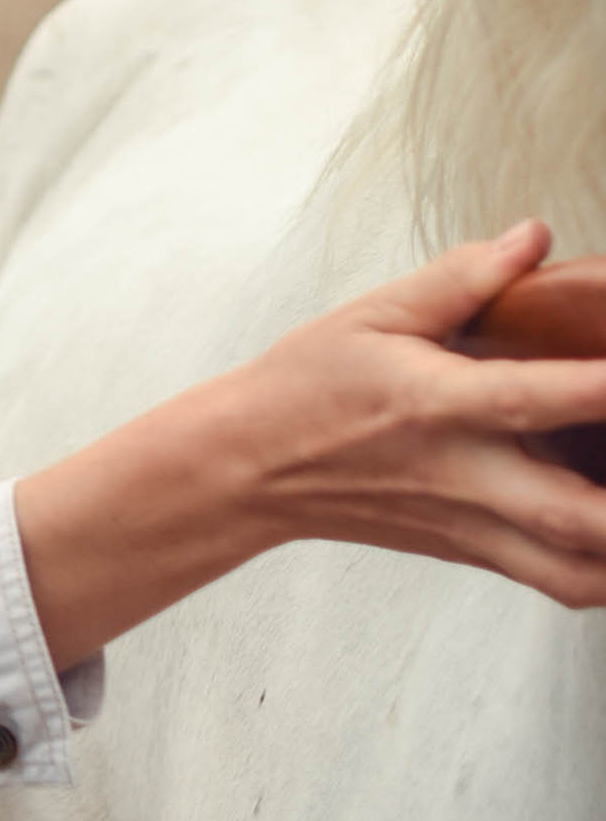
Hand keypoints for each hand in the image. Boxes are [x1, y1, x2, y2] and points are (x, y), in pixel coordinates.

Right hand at [15, 220, 605, 672]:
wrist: (250, 469)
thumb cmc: (306, 389)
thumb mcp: (372, 315)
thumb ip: (461, 276)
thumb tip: (533, 237)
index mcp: (435, 405)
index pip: (530, 398)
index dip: (598, 388)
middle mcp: (461, 476)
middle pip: (575, 518)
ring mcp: (471, 526)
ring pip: (578, 573)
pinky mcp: (474, 553)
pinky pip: (560, 583)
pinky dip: (604, 573)